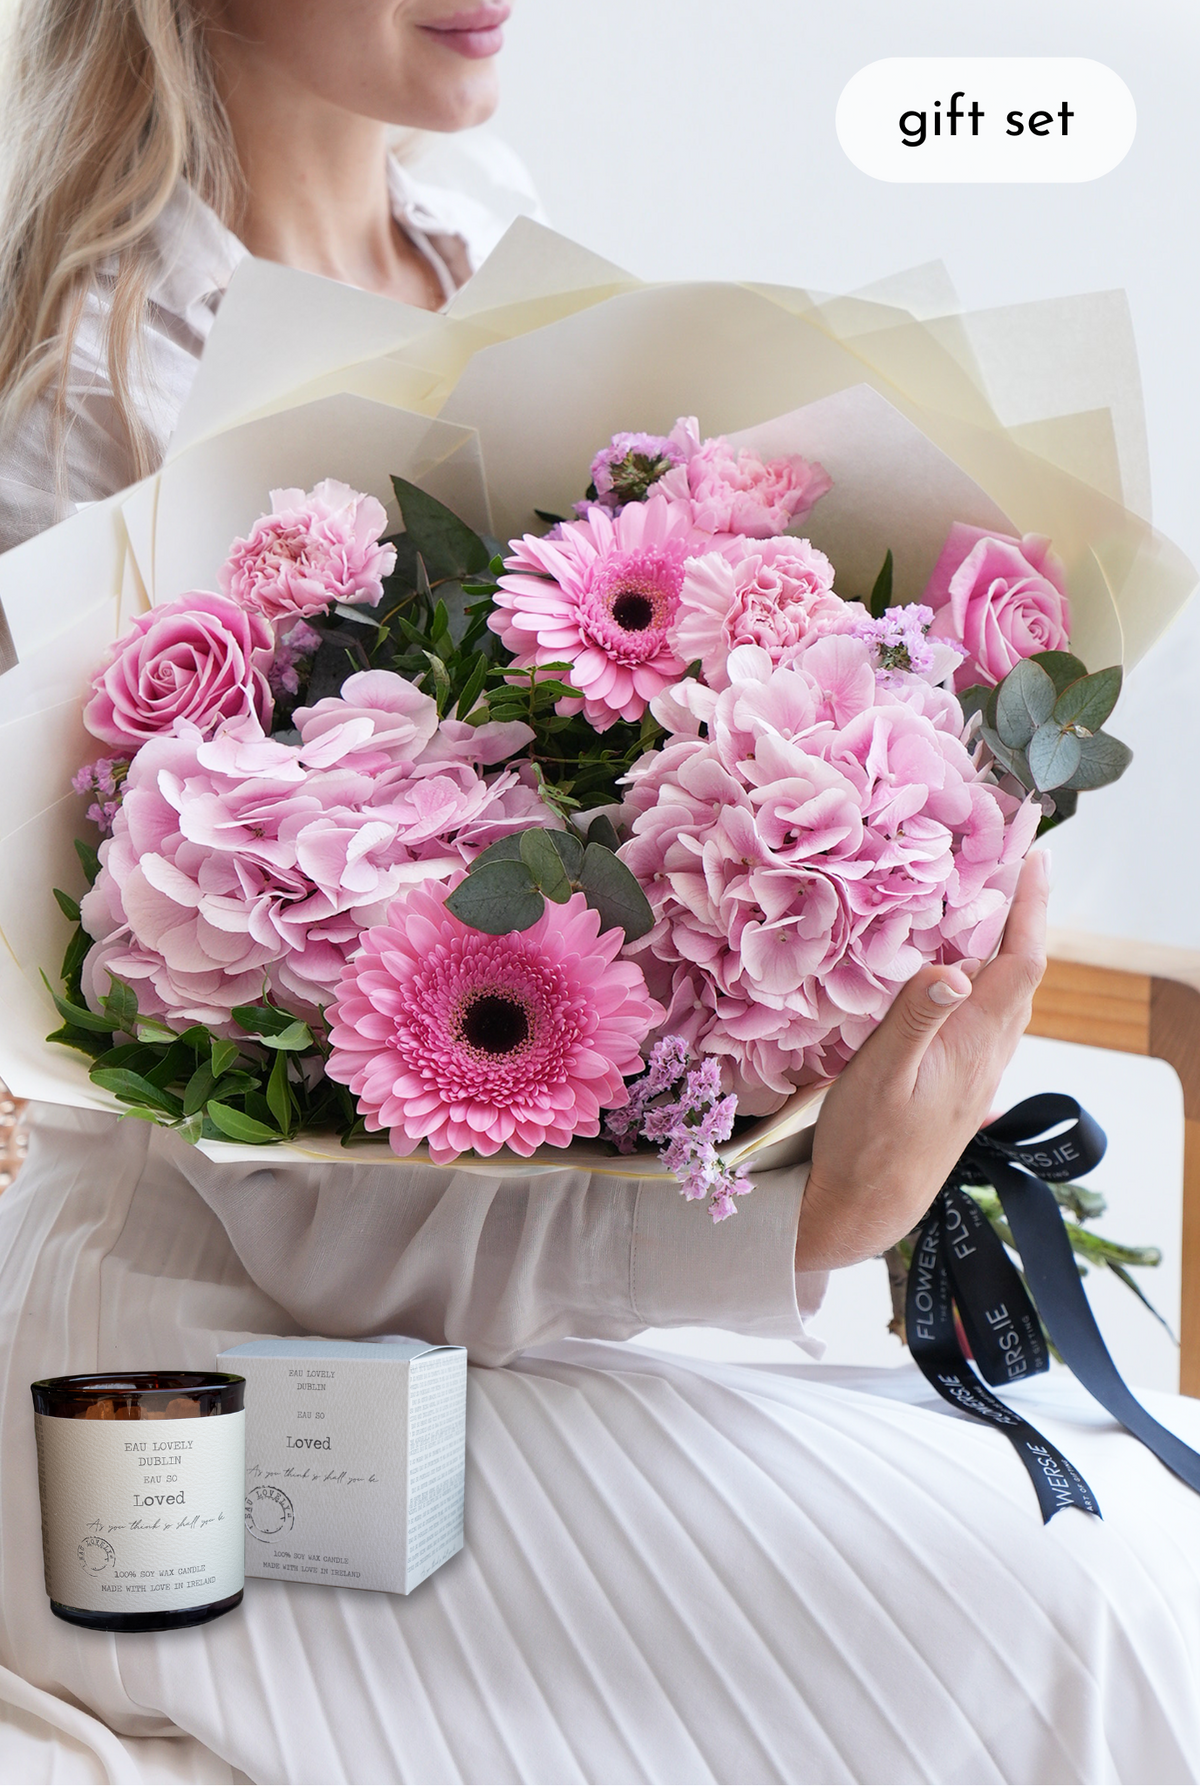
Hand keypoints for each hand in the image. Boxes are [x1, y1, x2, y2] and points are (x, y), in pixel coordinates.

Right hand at [796, 850, 1048, 1271]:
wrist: (866, 1209)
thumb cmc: (865, 1143)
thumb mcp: (879, 1073)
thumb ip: (915, 1017)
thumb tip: (955, 967)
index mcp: (976, 1043)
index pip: (1021, 962)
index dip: (1030, 907)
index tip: (1033, 858)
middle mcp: (989, 1054)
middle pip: (1020, 973)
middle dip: (1019, 918)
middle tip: (1003, 867)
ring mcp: (979, 1072)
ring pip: (1004, 997)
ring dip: (1001, 951)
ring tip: (980, 910)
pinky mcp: (962, 1084)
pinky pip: (985, 1019)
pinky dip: (981, 983)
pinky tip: (953, 978)